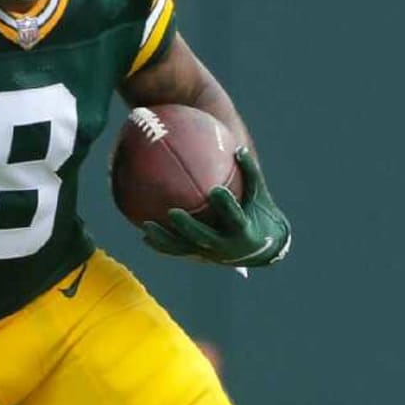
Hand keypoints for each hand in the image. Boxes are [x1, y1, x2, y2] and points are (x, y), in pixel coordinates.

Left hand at [142, 149, 291, 267]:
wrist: (259, 248)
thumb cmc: (258, 212)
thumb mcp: (259, 194)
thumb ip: (250, 172)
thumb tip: (239, 148)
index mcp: (244, 231)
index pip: (235, 217)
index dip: (226, 205)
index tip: (216, 190)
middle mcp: (226, 246)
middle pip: (204, 237)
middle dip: (188, 226)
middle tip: (172, 212)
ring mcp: (210, 254)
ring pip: (185, 248)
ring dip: (165, 238)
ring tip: (146, 225)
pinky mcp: (200, 256)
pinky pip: (177, 252)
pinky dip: (161, 245)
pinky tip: (144, 236)